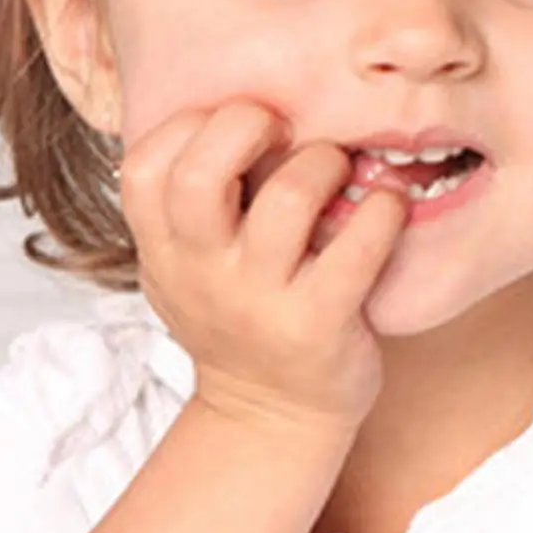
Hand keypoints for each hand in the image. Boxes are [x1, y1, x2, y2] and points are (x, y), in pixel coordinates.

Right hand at [119, 98, 410, 436]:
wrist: (273, 421)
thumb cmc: (240, 324)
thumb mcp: (185, 271)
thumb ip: (184, 208)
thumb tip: (220, 111)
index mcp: (163, 253)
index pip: (143, 166)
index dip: (189, 126)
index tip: (232, 124)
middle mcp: (204, 276)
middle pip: (200, 173)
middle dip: (245, 124)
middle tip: (281, 127)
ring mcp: (262, 303)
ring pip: (287, 199)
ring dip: (323, 162)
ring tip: (340, 167)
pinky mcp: (320, 326)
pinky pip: (355, 251)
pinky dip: (381, 212)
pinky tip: (388, 206)